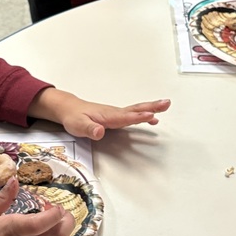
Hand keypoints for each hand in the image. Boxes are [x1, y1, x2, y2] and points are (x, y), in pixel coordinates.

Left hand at [28, 89, 170, 139]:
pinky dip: (144, 114)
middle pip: (136, 109)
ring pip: (137, 110)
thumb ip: (89, 129)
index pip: (126, 116)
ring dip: (152, 108)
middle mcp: (114, 113)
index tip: (151, 115)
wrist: (69, 109)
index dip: (138, 116)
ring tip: (166, 106)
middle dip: (152, 107)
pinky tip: (152, 118)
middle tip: (166, 104)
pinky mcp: (116, 116)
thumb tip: (99, 132)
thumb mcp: (78, 125)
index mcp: (108, 116)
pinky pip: (133, 114)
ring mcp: (116, 113)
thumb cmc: (74, 117)